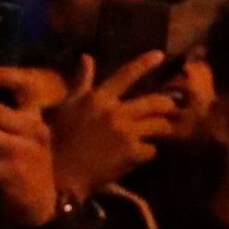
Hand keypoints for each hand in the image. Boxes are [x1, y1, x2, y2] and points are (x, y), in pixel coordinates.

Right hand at [51, 52, 179, 198]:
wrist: (60, 174)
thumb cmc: (59, 138)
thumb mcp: (67, 106)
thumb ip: (81, 82)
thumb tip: (87, 57)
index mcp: (98, 99)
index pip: (125, 75)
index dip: (144, 63)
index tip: (160, 55)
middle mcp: (114, 112)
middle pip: (153, 102)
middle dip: (166, 104)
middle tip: (169, 107)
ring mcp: (125, 133)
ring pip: (158, 124)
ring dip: (162, 128)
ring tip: (162, 130)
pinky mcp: (132, 153)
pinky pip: (152, 149)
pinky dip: (149, 151)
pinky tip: (142, 154)